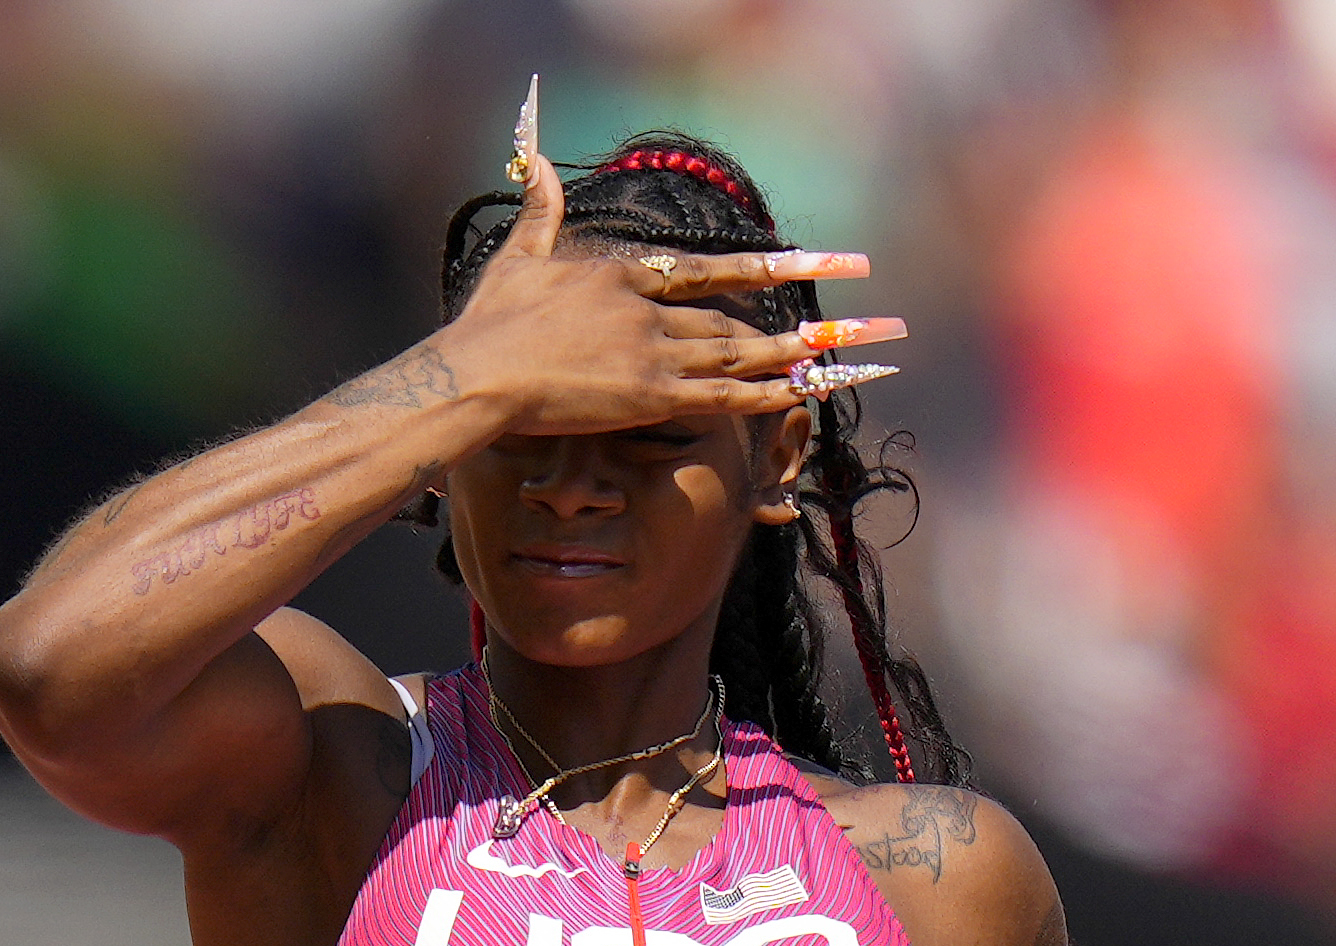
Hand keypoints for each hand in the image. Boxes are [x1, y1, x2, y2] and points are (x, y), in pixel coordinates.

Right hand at [433, 146, 898, 437]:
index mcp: (623, 276)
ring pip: (738, 352)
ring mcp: (654, 351)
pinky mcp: (650, 393)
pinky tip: (805, 389)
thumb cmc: (490, 324)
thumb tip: (536, 160)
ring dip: (795, 354)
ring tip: (847, 352)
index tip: (807, 260)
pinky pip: (723, 394)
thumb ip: (538, 211)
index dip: (761, 268)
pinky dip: (767, 392)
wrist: (479, 373)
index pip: (705, 271)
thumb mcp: (517, 257)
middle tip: (855, 311)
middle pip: (732, 316)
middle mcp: (649, 309)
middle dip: (797, 317)